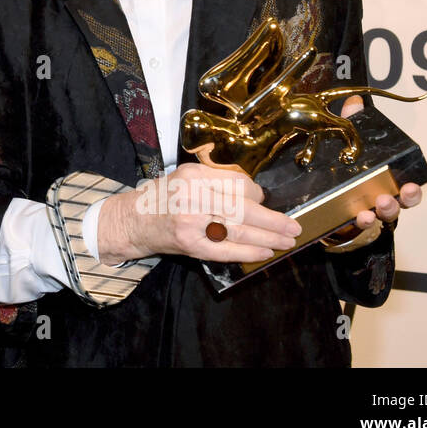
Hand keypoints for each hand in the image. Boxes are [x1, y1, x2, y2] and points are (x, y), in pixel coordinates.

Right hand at [99, 162, 300, 264]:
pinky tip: (265, 252)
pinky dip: (249, 252)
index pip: (237, 184)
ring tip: (287, 241)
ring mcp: (191, 222)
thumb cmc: (163, 199)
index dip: (258, 195)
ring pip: (239, 230)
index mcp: (194, 175)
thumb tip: (256, 196)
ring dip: (268, 237)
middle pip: (243, 208)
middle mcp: (192, 196)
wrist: (133, 221)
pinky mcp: (190, 244)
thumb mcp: (186, 178)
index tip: (266, 202)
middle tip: (294, 226)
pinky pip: (227, 250)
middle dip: (273, 220)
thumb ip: (216, 183)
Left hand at [329, 95, 422, 236]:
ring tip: (371, 209)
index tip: (412, 186)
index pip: (407, 190)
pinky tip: (357, 216)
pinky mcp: (348, 223)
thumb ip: (352, 124)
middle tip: (389, 197)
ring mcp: (366, 214)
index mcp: (386, 183)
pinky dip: (358, 221)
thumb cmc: (345, 169)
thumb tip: (354, 102)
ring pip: (378, 219)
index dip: (412, 191)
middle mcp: (380, 202)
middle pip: (397, 207)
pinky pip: (356, 226)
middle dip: (397, 203)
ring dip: (377, 214)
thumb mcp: (349, 145)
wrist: (321, 195)